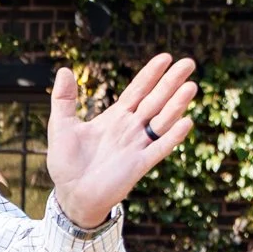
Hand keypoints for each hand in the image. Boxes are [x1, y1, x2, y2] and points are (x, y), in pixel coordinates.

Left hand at [45, 53, 196, 229]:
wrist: (71, 194)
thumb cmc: (66, 162)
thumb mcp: (61, 126)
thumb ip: (64, 99)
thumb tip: (64, 69)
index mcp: (115, 117)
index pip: (137, 90)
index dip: (150, 75)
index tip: (165, 57)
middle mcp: (130, 129)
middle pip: (155, 100)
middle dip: (171, 82)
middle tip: (189, 62)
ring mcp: (137, 146)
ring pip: (162, 121)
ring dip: (177, 105)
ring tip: (191, 87)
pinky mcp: (140, 164)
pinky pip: (160, 148)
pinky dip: (172, 136)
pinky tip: (185, 122)